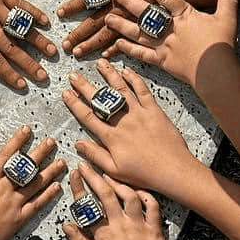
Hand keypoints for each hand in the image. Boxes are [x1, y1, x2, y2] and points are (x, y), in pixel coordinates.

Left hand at [0, 0, 53, 89]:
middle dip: (29, 63)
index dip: (10, 74)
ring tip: (52, 51)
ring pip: (20, 27)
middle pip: (13, 48)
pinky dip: (33, 12)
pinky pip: (19, 4)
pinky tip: (45, 21)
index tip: (23, 84)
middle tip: (44, 75)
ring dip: (37, 40)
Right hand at [0, 125, 65, 239]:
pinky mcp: (19, 218)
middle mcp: (4, 188)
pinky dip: (48, 195)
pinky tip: (56, 186)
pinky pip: (37, 204)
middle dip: (40, 152)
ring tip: (60, 162)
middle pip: (26, 167)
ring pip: (35, 183)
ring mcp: (13, 203)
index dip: (18, 141)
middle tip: (51, 142)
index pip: (7, 155)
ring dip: (49, 171)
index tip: (27, 130)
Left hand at [56, 0, 161, 56]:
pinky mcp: (142, 28)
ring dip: (90, 45)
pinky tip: (105, 55)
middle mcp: (118, 7)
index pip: (86, 0)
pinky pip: (126, 41)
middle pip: (92, 23)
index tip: (60, 13)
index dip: (72, 7)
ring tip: (78, 53)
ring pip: (105, 36)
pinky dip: (115, 49)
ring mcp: (130, 20)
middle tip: (64, 44)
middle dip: (77, 34)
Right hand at [60, 161, 170, 239]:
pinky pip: (152, 206)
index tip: (75, 175)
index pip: (87, 206)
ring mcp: (139, 225)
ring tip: (111, 176)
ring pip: (129, 195)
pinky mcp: (154, 229)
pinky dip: (146, 195)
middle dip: (94, 176)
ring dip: (119, 183)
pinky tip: (139, 191)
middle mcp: (122, 225)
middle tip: (87, 166)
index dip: (79, 187)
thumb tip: (68, 227)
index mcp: (105, 234)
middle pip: (106, 194)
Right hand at [62, 60, 196, 193]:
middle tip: (74, 75)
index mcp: (112, 137)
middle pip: (100, 100)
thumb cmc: (144, 175)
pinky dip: (134, 79)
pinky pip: (143, 91)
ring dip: (109, 75)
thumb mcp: (115, 171)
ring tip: (100, 64)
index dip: (74, 104)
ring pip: (121, 90)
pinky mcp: (154, 111)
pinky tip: (126, 71)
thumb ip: (95, 155)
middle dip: (85, 86)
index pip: (88, 116)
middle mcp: (123, 122)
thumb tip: (78, 143)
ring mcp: (139, 114)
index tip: (66, 93)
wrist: (173, 170)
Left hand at [102, 0, 239, 89]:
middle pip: (145, 13)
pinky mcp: (162, 61)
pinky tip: (116, 45)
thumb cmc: (221, 45)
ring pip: (138, 33)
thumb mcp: (228, 17)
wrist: (216, 72)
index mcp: (185, 16)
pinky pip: (142, 54)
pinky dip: (129, 50)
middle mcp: (170, 29)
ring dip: (121, 26)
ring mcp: (164, 45)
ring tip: (107, 18)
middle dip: (128, 2)